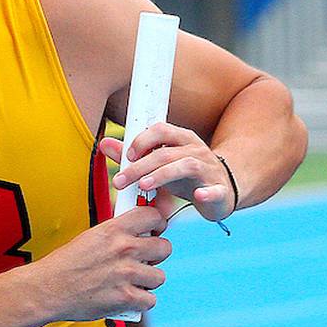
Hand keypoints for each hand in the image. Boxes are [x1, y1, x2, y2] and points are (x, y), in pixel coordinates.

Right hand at [29, 205, 170, 321]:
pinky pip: (150, 300)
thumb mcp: (92, 236)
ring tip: (135, 282)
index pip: (153, 216)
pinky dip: (141, 302)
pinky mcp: (125, 298)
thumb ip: (117, 233)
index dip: (158, 224)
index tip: (155, 231)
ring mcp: (126, 274)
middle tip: (146, 260)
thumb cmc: (67, 263)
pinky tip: (130, 299)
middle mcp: (124, 249)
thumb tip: (138, 231)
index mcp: (115, 229)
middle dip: (157, 255)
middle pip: (165, 247)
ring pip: (159, 276)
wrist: (47, 289)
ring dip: (149, 281)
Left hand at [104, 123, 235, 222]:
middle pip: (166, 152)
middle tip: (120, 181)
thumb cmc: (186, 175)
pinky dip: (207, 192)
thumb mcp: (160, 163)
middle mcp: (196, 150)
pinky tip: (198, 196)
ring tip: (144, 186)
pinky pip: (215, 190)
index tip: (126, 156)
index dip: (142, 140)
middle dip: (140, 166)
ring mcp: (209, 169)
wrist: (222, 189)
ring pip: (187, 166)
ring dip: (163, 175)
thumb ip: (133, 154)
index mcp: (182, 139)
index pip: (161, 130)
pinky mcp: (219, 190)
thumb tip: (104, 143)